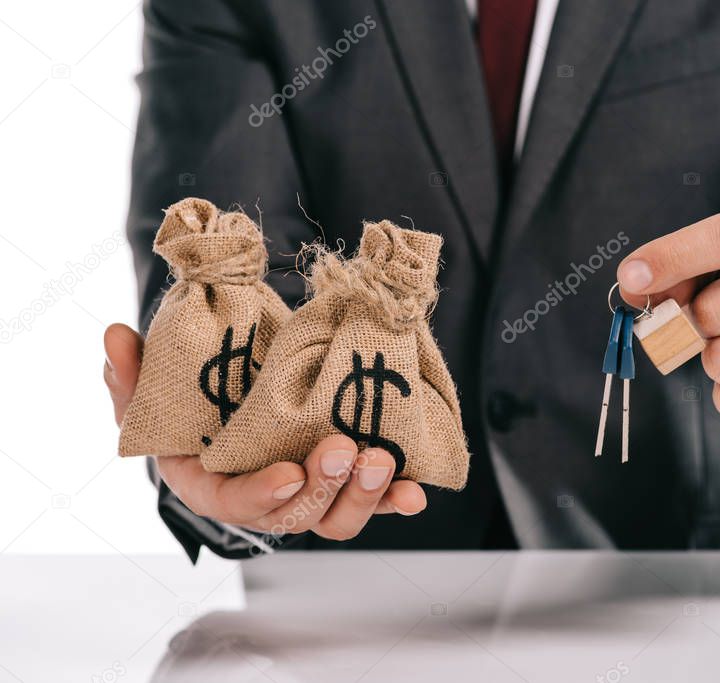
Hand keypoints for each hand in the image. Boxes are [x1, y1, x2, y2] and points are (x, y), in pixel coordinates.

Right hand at [103, 323, 425, 539]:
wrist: (235, 408)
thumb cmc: (191, 408)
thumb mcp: (155, 391)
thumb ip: (134, 373)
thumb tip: (116, 336)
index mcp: (215, 486)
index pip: (236, 504)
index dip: (263, 495)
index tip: (288, 474)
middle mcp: (266, 501)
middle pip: (297, 516)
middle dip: (323, 487)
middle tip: (343, 449)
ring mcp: (310, 495)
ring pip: (339, 515)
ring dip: (365, 494)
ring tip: (381, 460)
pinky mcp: (344, 482)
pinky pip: (373, 500)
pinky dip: (396, 499)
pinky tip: (416, 491)